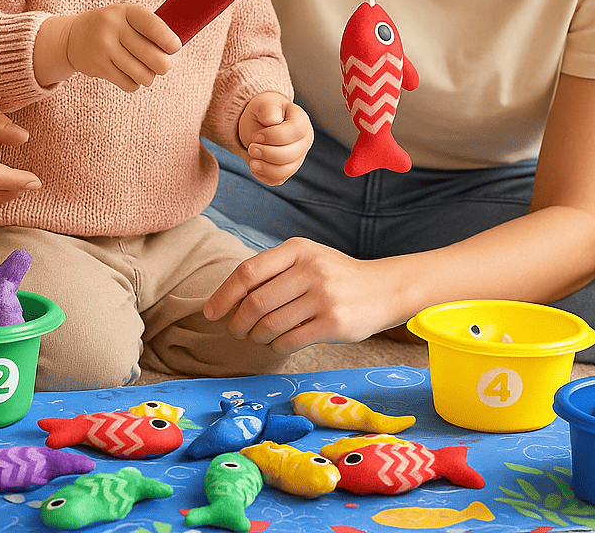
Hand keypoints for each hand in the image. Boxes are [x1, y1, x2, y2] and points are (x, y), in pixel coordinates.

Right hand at [60, 4, 180, 91]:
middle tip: (162, 65)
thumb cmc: (113, 27)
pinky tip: (130, 74)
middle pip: (153, 56)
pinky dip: (134, 83)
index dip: (168, 40)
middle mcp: (113, 28)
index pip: (153, 26)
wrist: (72, 37)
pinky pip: (128, 84)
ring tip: (145, 71)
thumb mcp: (127, 17)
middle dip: (164, 65)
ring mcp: (104, 48)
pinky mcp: (98, 67)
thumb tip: (175, 49)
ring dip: (149, 77)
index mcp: (126, 11)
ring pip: (143, 74)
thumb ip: (150, 28)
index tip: (175, 48)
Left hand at [203, 238, 398, 353]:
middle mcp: (310, 269)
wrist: (383, 289)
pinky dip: (276, 346)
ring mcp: (323, 296)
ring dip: (257, 336)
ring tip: (259, 337)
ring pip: (270, 324)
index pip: (248, 272)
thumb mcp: (305, 260)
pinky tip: (279, 343)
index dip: (223, 295)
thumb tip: (227, 300)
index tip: (210, 313)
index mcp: (297, 249)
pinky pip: (289, 340)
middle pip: (255, 302)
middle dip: (238, 323)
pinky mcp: (334, 322)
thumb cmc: (334, 276)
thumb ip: (272, 273)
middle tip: (237, 331)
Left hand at [237, 92, 312, 185]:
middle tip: (251, 147)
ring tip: (251, 157)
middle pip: (290, 154)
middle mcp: (304, 142)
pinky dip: (262, 174)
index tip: (257, 135)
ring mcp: (298, 158)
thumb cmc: (264, 112)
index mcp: (302, 122)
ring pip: (284, 171)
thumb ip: (269, 109)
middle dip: (266, 153)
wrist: (260, 124)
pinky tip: (255, 163)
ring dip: (263, 166)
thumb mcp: (263, 104)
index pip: (295, 132)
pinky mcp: (287, 171)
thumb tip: (272, 121)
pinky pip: (276, 180)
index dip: (274, 136)